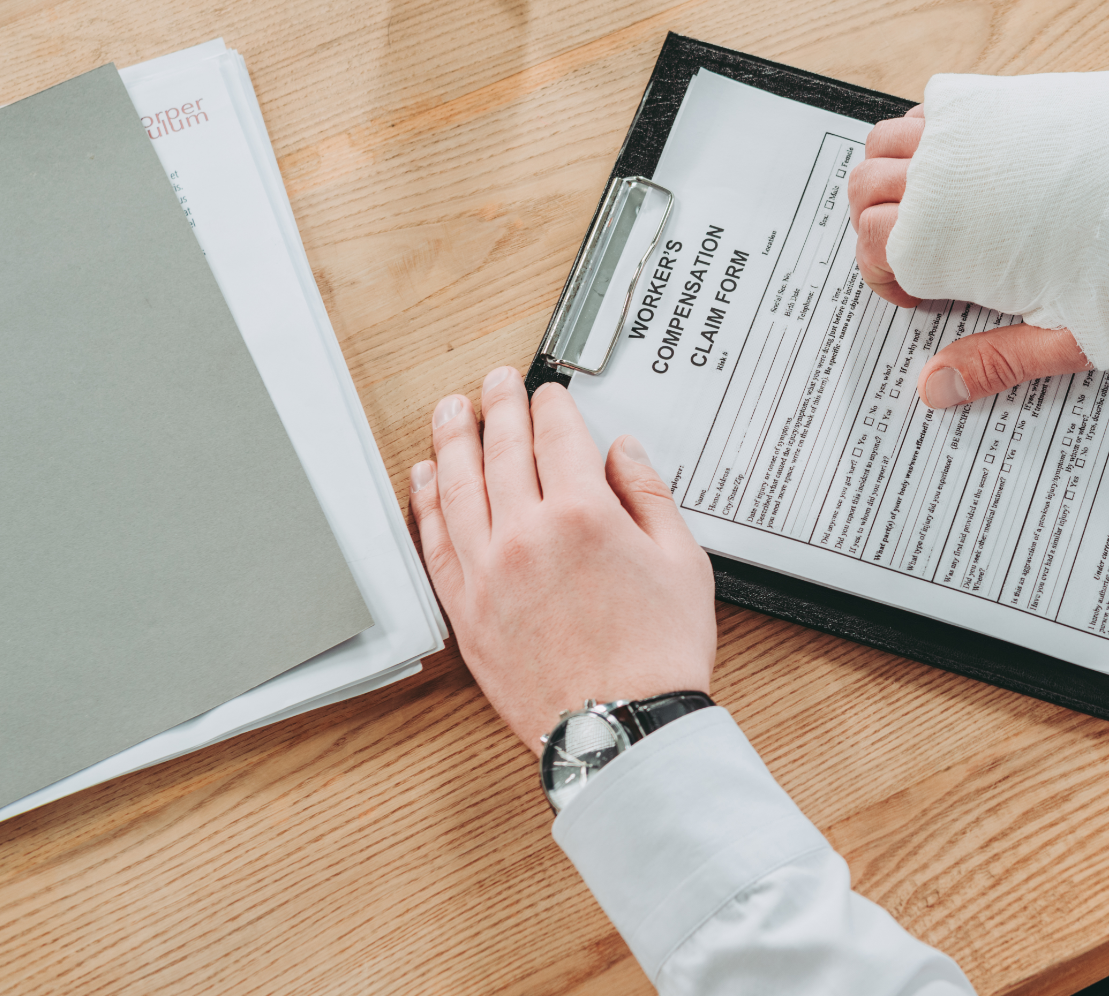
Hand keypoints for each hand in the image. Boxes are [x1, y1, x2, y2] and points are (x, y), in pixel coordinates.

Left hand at [409, 366, 716, 753]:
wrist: (622, 726)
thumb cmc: (657, 656)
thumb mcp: (683, 562)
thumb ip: (650, 496)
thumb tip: (624, 454)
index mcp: (583, 515)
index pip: (558, 437)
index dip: (551, 405)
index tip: (548, 394)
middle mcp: (527, 535)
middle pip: (502, 450)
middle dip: (499, 407)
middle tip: (496, 383)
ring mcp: (489, 572)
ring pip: (459, 487)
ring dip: (453, 440)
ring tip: (451, 411)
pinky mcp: (466, 609)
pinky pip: (435, 542)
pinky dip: (427, 503)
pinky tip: (426, 477)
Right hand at [854, 109, 1092, 408]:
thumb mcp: (1069, 334)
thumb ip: (994, 360)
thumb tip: (936, 387)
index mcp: (947, 236)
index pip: (872, 251)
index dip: (892, 281)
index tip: (928, 293)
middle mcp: (942, 172)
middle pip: (864, 191)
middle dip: (878, 227)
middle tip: (923, 254)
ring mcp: (967, 126)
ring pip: (883, 142)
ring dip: (893, 176)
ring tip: (936, 208)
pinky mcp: (1001, 96)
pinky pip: (931, 107)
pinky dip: (926, 136)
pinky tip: (969, 167)